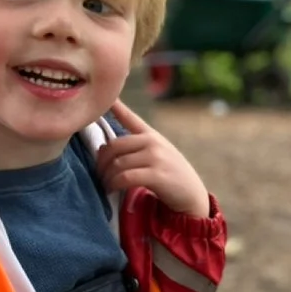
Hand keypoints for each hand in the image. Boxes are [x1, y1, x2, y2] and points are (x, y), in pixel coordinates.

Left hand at [90, 104, 210, 218]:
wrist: (191, 193)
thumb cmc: (168, 175)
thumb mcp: (156, 154)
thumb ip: (134, 148)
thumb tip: (101, 149)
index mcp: (152, 135)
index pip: (131, 118)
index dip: (117, 107)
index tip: (107, 98)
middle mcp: (154, 142)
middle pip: (113, 146)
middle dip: (101, 162)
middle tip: (99, 175)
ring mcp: (156, 157)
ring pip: (117, 163)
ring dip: (106, 177)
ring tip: (106, 184)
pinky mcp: (156, 175)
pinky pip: (124, 177)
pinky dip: (113, 185)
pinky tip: (111, 189)